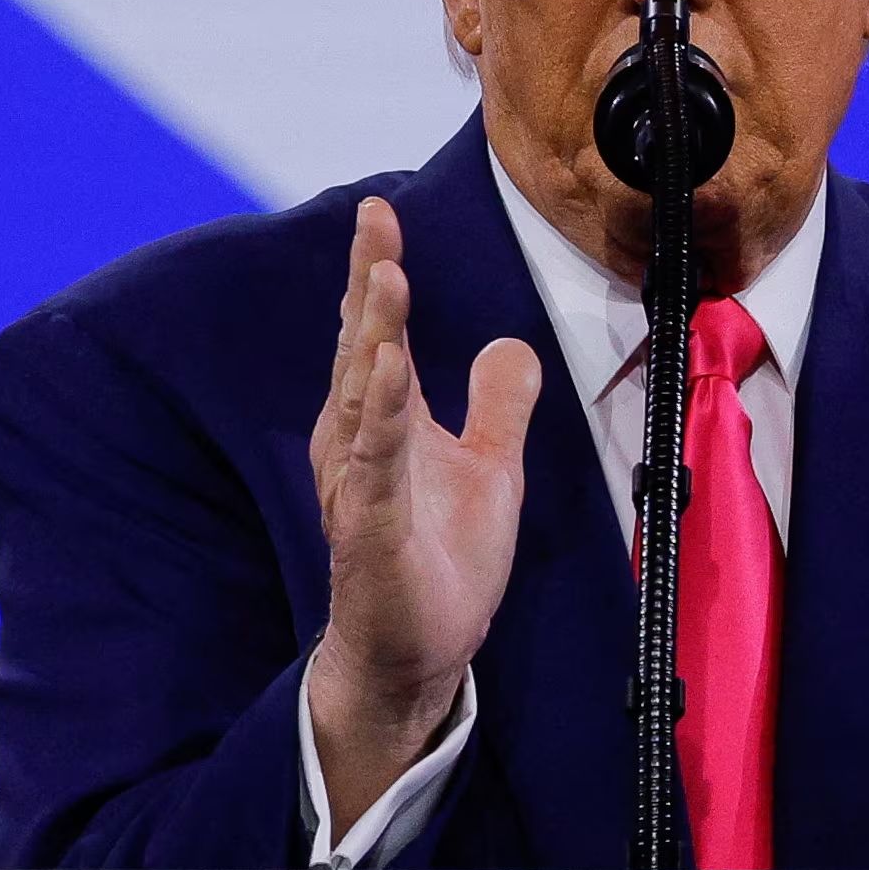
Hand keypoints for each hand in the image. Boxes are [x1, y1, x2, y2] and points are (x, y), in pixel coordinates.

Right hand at [306, 196, 541, 831]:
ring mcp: (359, 482)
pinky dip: (380, 413)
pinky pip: (374, 461)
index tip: (381, 214)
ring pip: (364, 393)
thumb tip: (509, 342)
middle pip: (365, 346)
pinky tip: (388, 370)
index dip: (379, 272)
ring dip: (375, 333)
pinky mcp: (368, 526)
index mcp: (383, 421)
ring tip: (386, 274)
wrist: (417, 655)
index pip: (381, 333)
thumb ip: (498, 405)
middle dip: (370, 279)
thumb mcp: (491, 469)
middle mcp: (358, 441)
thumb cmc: (441, 560)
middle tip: (375, 218)